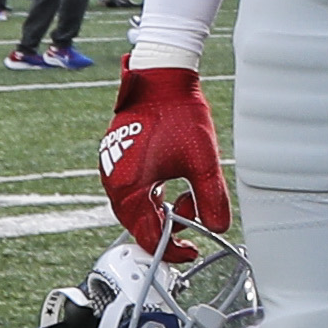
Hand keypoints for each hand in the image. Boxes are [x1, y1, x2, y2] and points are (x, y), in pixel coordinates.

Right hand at [99, 61, 231, 245]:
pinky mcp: (117, 158)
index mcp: (129, 188)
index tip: (191, 249)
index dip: (172, 249)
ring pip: (135, 207)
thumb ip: (211, 200)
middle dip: (166, 230)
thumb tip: (216, 227)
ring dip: (160, 212)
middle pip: (138, 224)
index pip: (147, 236)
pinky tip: (170, 187)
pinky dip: (151, 197)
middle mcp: (114, 182)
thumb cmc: (179, 114)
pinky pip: (132, 190)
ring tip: (185, 202)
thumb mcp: (204, 162)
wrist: (161, 77)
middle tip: (190, 226)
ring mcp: (111, 169)